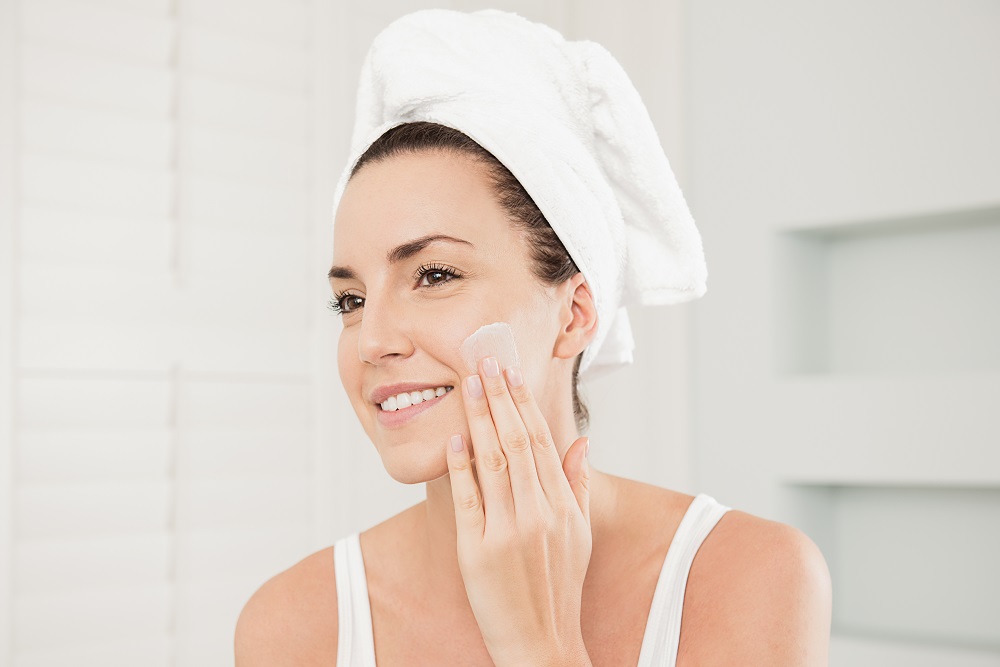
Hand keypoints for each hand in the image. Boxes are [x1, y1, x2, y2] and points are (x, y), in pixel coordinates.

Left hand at [446, 356, 592, 666]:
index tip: (511, 372)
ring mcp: (507, 532)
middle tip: (483, 361)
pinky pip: (467, 500)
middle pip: (515, 442)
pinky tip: (454, 439)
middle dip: (499, 398)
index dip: (523, 403)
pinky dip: (460, 467)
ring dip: (479, 419)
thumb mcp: (581, 534)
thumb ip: (580, 484)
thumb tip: (582, 441)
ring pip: (492, 462)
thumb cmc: (560, 586)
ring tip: (468, 385)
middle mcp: (538, 514)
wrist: (542, 642)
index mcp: (563, 506)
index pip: (540, 441)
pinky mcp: (477, 551)